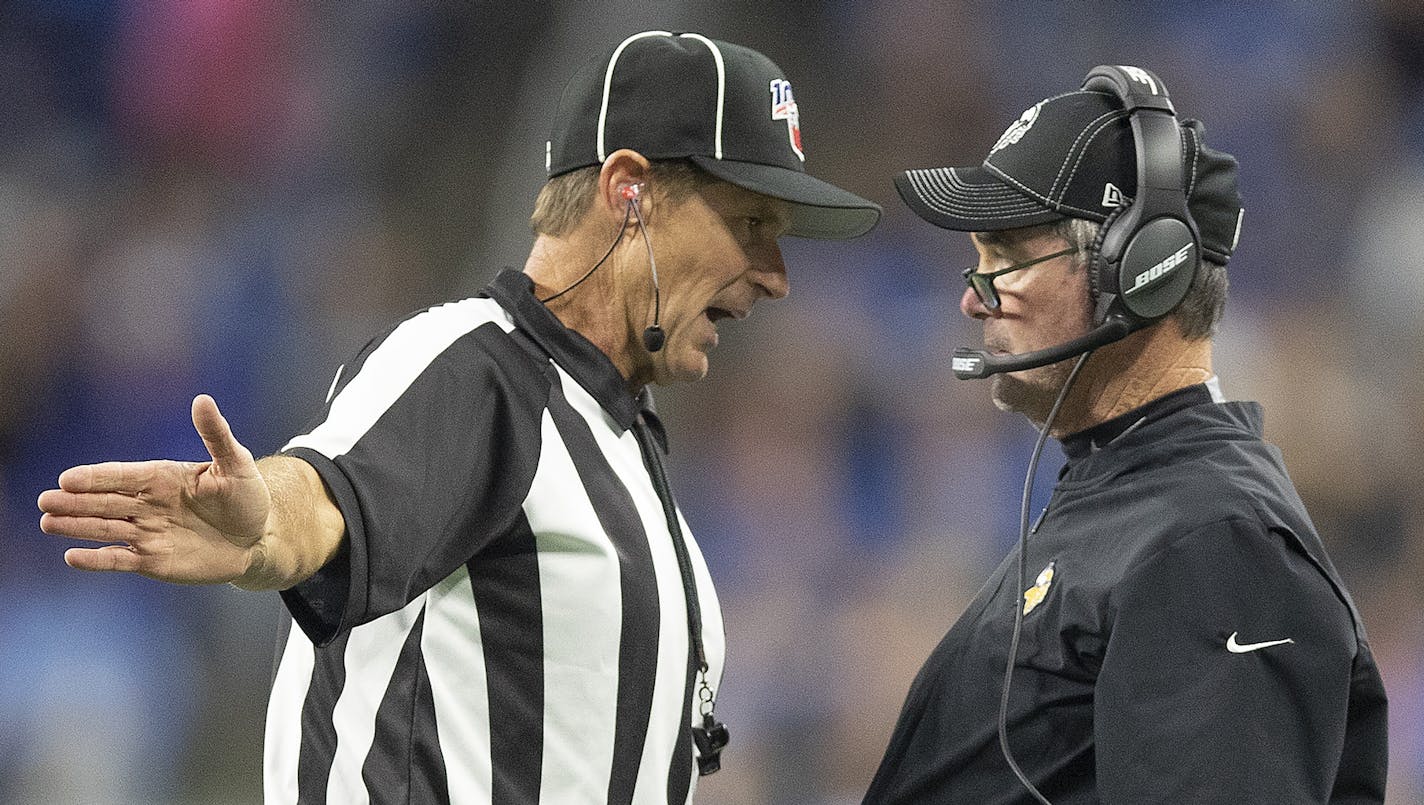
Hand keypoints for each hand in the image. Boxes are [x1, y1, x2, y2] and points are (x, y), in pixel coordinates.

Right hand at [38, 394, 272, 584]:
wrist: (260, 538)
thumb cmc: (247, 496)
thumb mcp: (236, 463)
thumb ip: (215, 435)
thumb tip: (203, 400)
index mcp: (162, 478)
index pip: (122, 476)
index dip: (96, 478)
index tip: (68, 479)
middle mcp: (148, 505)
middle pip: (105, 502)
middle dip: (75, 502)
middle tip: (45, 502)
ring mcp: (148, 533)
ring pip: (105, 529)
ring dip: (77, 527)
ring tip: (48, 523)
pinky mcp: (153, 561)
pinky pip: (119, 560)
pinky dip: (97, 559)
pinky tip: (72, 557)